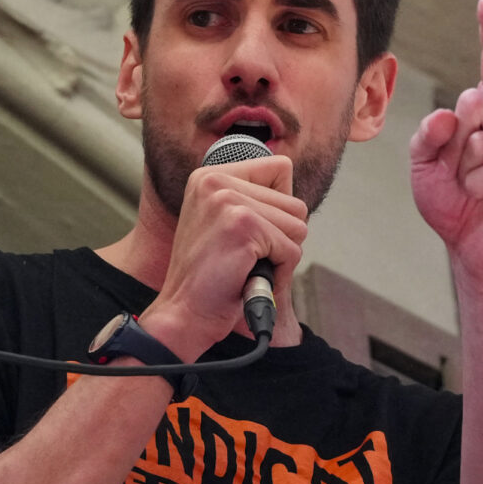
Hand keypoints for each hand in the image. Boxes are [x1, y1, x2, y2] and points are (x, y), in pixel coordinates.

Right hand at [145, 153, 307, 357]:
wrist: (184, 314)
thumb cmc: (208, 278)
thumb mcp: (222, 224)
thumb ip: (253, 201)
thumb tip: (298, 200)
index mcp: (209, 176)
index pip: (279, 169)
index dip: (278, 210)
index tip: (248, 234)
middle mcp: (215, 180)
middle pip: (294, 202)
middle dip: (281, 237)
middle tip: (245, 257)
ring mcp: (228, 201)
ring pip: (297, 225)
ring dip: (280, 255)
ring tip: (245, 266)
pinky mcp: (242, 225)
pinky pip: (291, 249)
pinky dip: (279, 272)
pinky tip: (247, 277)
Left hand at [409, 0, 482, 286]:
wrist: (469, 248)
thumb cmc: (451, 200)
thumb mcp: (423, 163)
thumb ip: (428, 134)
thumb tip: (450, 114)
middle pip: (479, 102)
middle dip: (456, 138)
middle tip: (460, 167)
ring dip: (465, 168)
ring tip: (473, 186)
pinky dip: (479, 185)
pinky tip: (482, 196)